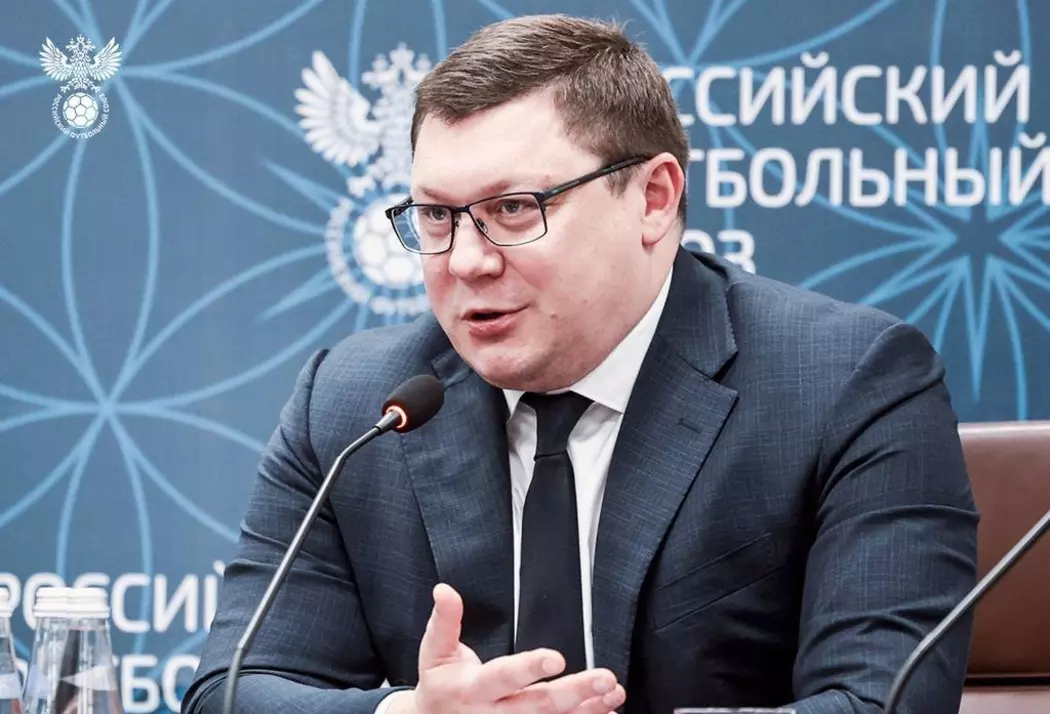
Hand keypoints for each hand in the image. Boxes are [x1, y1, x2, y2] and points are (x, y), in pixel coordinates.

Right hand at [388, 583, 625, 713]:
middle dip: (576, 692)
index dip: (530, 668)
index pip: (503, 677)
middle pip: (539, 706)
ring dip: (588, 709)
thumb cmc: (440, 685)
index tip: (557, 658)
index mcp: (472, 689)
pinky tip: (607, 712)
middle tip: (605, 678)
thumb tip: (444, 590)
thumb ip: (445, 621)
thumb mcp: (434, 651)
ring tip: (614, 691)